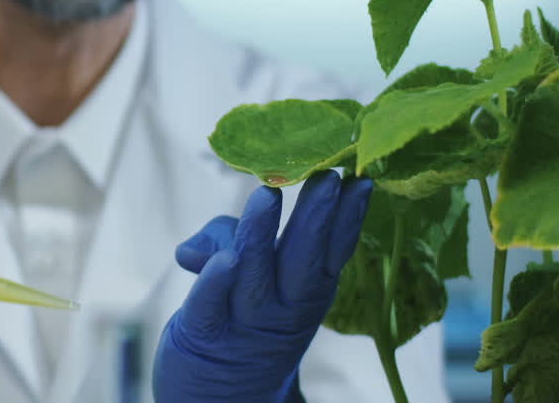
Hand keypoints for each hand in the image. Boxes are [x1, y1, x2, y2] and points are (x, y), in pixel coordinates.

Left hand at [153, 171, 372, 402]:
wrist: (218, 398)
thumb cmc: (237, 322)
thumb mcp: (249, 276)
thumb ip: (229, 239)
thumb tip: (198, 244)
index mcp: (306, 292)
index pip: (332, 252)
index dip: (347, 219)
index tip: (360, 181)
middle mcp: (284, 308)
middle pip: (302, 260)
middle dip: (315, 219)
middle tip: (328, 178)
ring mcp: (245, 322)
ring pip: (254, 274)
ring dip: (260, 234)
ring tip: (267, 194)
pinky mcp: (204, 334)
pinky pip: (210, 305)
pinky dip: (215, 281)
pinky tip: (223, 260)